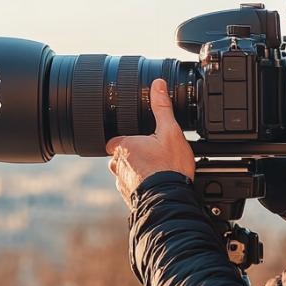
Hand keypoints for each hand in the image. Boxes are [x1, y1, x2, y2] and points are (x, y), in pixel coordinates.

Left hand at [106, 79, 195, 210]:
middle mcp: (118, 165)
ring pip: (125, 173)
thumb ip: (162, 108)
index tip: (140, 140)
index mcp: (123, 146)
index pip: (115, 139)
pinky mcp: (129, 198)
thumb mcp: (170, 131)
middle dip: (132, 156)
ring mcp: (122, 183)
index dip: (128, 139)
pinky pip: (132, 189)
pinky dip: (141, 187)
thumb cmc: (169, 168)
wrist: (170, 200)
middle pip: (119, 156)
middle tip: (152, 156)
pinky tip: (156, 185)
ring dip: (136, 172)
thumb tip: (158, 85)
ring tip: (156, 171)